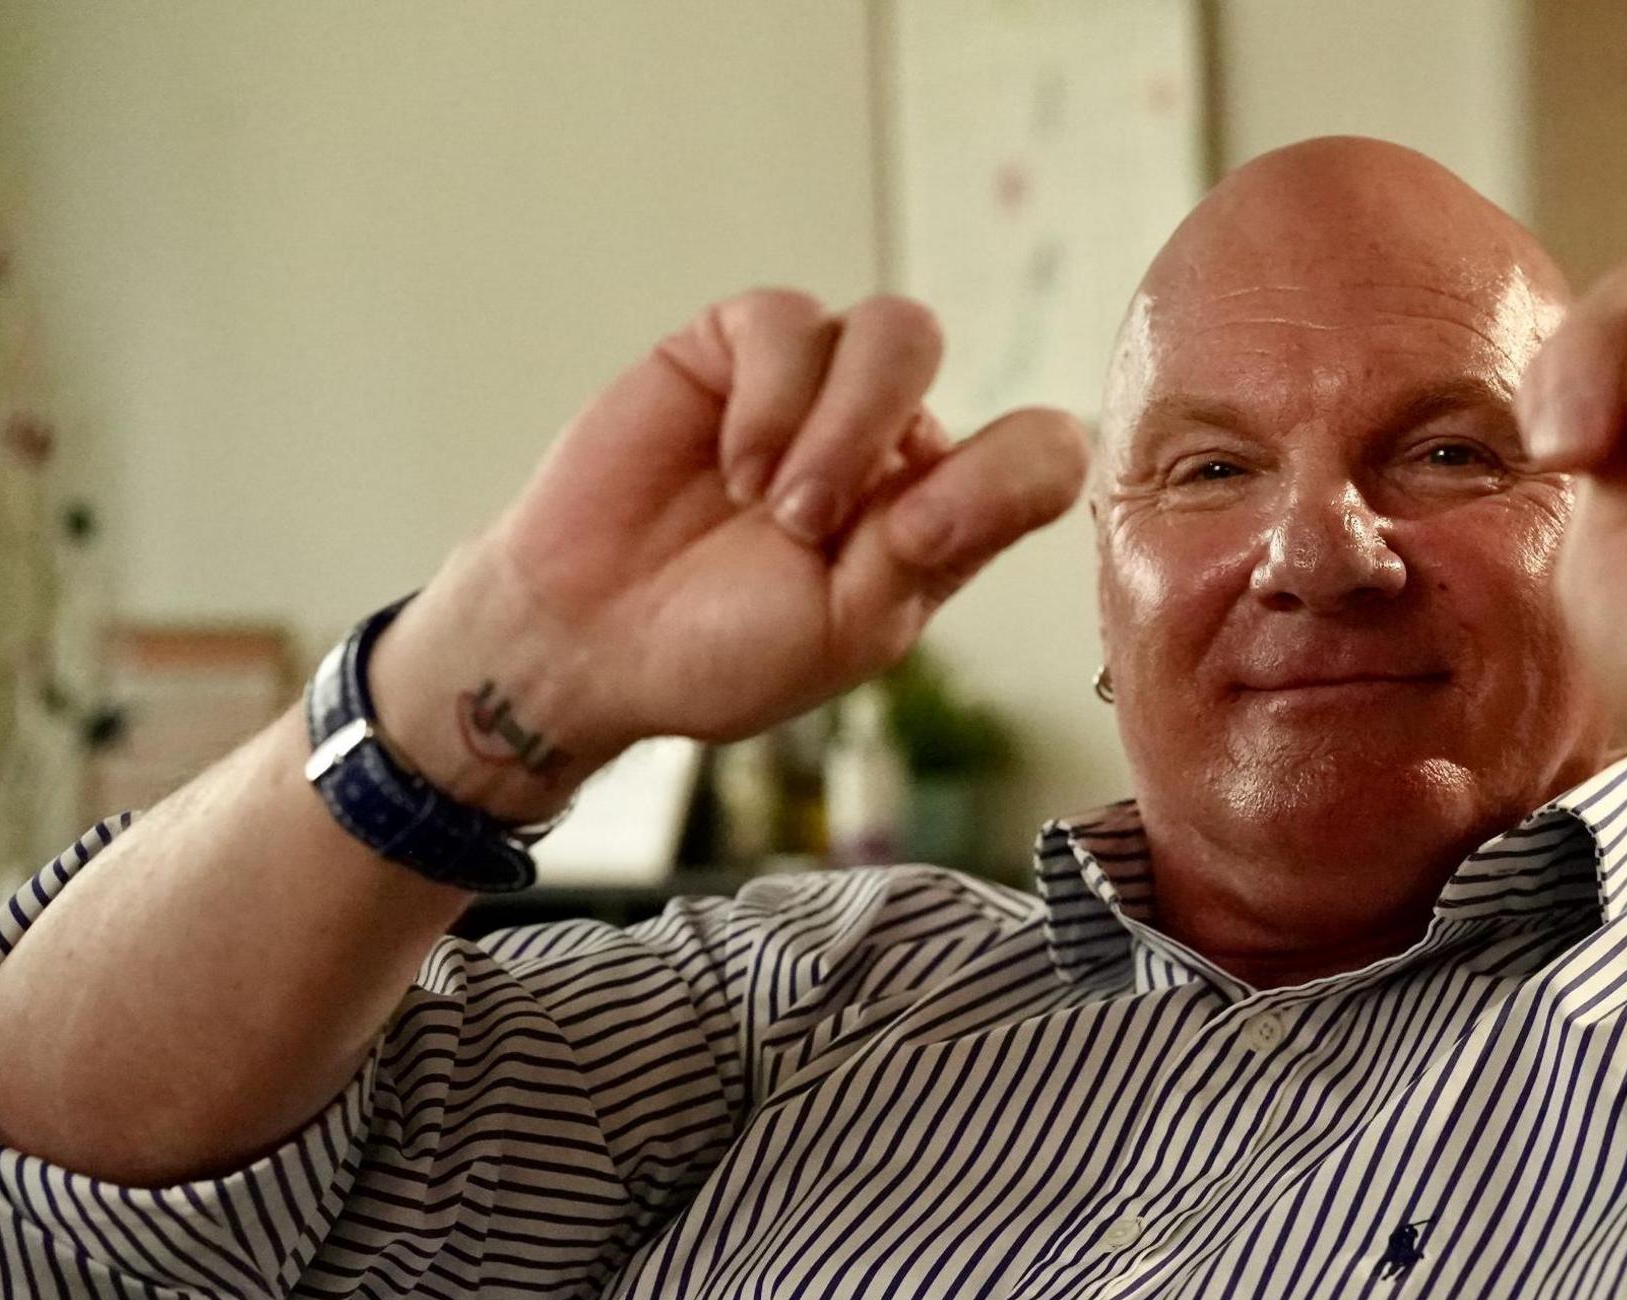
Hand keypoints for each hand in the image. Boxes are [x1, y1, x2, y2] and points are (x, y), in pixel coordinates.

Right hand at [372, 289, 1085, 814]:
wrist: (586, 643)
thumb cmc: (723, 649)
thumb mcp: (855, 628)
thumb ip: (942, 548)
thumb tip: (1000, 469)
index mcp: (943, 510)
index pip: (1040, 452)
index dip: (1013, 470)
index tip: (923, 537)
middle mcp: (892, 439)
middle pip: (958, 374)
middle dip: (881, 442)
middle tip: (808, 528)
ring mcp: (817, 388)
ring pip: (893, 332)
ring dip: (836, 420)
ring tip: (769, 503)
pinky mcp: (733, 350)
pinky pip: (789, 321)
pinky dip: (767, 398)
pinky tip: (730, 464)